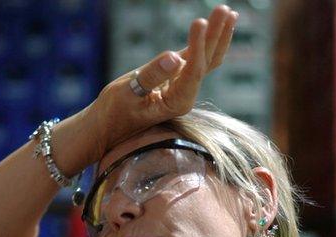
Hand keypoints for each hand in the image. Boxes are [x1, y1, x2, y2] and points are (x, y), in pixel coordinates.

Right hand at [91, 4, 238, 153]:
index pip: (194, 70)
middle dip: (217, 34)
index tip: (199, 22)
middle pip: (208, 61)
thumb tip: (175, 57)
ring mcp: (183, 86)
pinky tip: (214, 26)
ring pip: (206, 58)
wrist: (108, 126)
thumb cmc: (114, 112)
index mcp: (177, 102)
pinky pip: (195, 57)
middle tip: (224, 9)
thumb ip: (151, 76)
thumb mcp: (128, 94)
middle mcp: (186, 94)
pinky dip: (205, 41)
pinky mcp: (176, 78)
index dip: (198, 46)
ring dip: (217, 35)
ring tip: (227, 12)